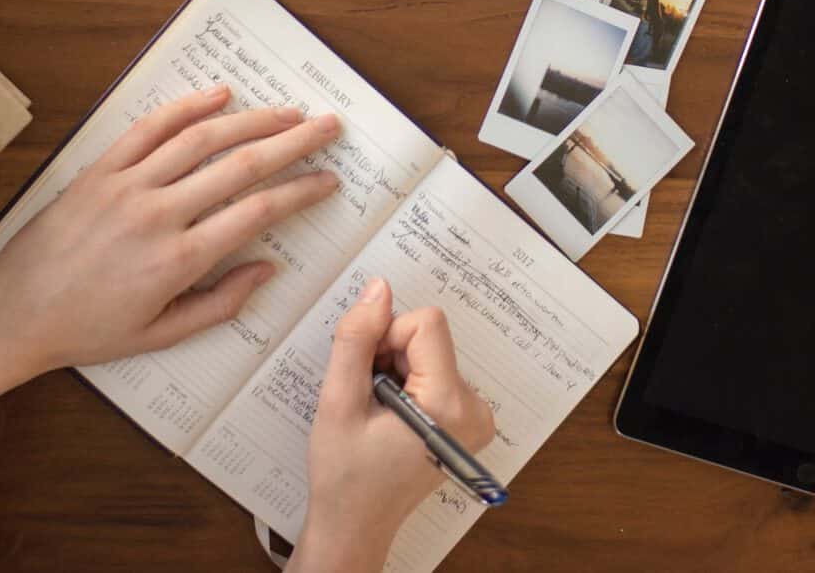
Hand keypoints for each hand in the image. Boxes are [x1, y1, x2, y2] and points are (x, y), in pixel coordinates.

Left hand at [0, 83, 340, 376]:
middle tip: (328, 127)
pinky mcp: (100, 170)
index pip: (257, 212)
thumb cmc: (89, 330)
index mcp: (178, 261)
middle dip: (293, 142)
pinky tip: (220, 95)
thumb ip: (220, 304)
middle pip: (241, 165)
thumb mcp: (161, 335)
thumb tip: (268, 269)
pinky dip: (186, 107)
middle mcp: (158, 215)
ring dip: (252, 120)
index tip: (328, 180)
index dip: (301, 192)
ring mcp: (127, 186)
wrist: (14, 313)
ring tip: (288, 111)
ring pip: (201, 139)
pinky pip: (149, 129)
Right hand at [294, 278, 495, 572]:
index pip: (426, 324)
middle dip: (390, 355)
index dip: (386, 337)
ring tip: (377, 412)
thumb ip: (357, 339)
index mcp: (449, 405)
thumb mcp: (338, 402)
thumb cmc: (344, 475)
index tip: (367, 374)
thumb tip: (379, 288)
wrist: (356, 525)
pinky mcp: (468, 419)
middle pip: (429, 337)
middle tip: (368, 398)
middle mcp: (475, 408)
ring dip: (396, 369)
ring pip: (430, 351)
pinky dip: (408, 382)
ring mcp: (476, 416)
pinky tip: (390, 415)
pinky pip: (436, 370)